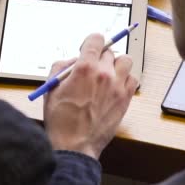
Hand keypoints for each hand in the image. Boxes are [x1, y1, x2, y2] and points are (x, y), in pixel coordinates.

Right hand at [44, 34, 138, 159]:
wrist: (75, 145)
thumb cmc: (61, 120)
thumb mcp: (51, 88)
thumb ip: (61, 67)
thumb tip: (73, 60)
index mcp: (85, 67)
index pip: (96, 39)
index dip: (91, 42)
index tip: (87, 49)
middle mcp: (104, 73)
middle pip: (109, 51)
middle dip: (99, 56)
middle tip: (92, 67)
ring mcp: (118, 86)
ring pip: (125, 61)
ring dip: (116, 64)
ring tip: (107, 74)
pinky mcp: (126, 99)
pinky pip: (133, 78)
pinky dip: (126, 78)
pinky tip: (115, 86)